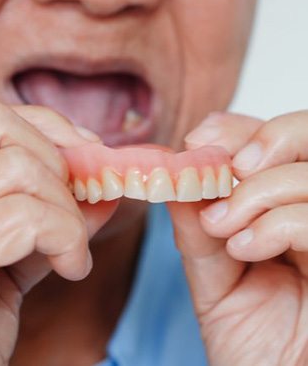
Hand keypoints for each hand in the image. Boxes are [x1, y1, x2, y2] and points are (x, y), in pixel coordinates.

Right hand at [0, 100, 116, 365]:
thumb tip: (99, 184)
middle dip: (56, 162)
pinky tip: (70, 269)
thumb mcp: (7, 262)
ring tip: (72, 252)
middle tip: (75, 210)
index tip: (85, 153)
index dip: (43, 126)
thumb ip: (46, 217)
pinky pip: (25, 217)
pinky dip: (65, 237)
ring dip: (67, 211)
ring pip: (20, 169)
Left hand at [168, 111, 307, 365]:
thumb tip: (175, 176)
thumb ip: (195, 227)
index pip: (271, 140)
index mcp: (283, 204)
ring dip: (257, 191)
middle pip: (306, 134)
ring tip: (223, 227)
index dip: (237, 129)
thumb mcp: (211, 275)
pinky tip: (245, 248)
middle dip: (262, 139)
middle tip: (226, 169)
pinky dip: (276, 224)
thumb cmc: (250, 340)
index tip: (196, 141)